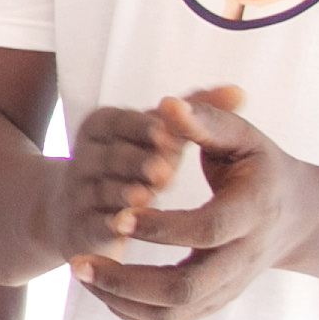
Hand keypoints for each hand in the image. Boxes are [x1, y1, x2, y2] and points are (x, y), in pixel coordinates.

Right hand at [47, 99, 192, 266]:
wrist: (82, 212)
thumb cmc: (136, 165)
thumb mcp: (159, 136)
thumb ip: (194, 114)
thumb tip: (239, 91)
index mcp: (101, 128)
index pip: (117, 121)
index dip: (142, 128)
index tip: (169, 135)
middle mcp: (85, 157)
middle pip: (109, 156)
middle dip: (136, 161)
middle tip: (165, 169)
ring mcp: (79, 193)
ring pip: (101, 190)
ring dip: (123, 193)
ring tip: (146, 195)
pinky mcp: (81, 228)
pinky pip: (92, 224)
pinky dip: (109, 225)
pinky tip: (128, 228)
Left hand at [77, 87, 318, 319]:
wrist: (297, 214)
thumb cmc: (258, 165)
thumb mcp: (240, 136)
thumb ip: (204, 120)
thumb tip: (166, 104)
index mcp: (253, 211)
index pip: (207, 230)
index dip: (163, 228)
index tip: (120, 214)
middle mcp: (243, 257)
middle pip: (186, 287)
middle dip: (127, 280)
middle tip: (79, 265)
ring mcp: (230, 285)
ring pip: (174, 312)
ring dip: (121, 300)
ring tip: (80, 273)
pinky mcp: (215, 300)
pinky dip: (131, 312)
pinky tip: (101, 289)